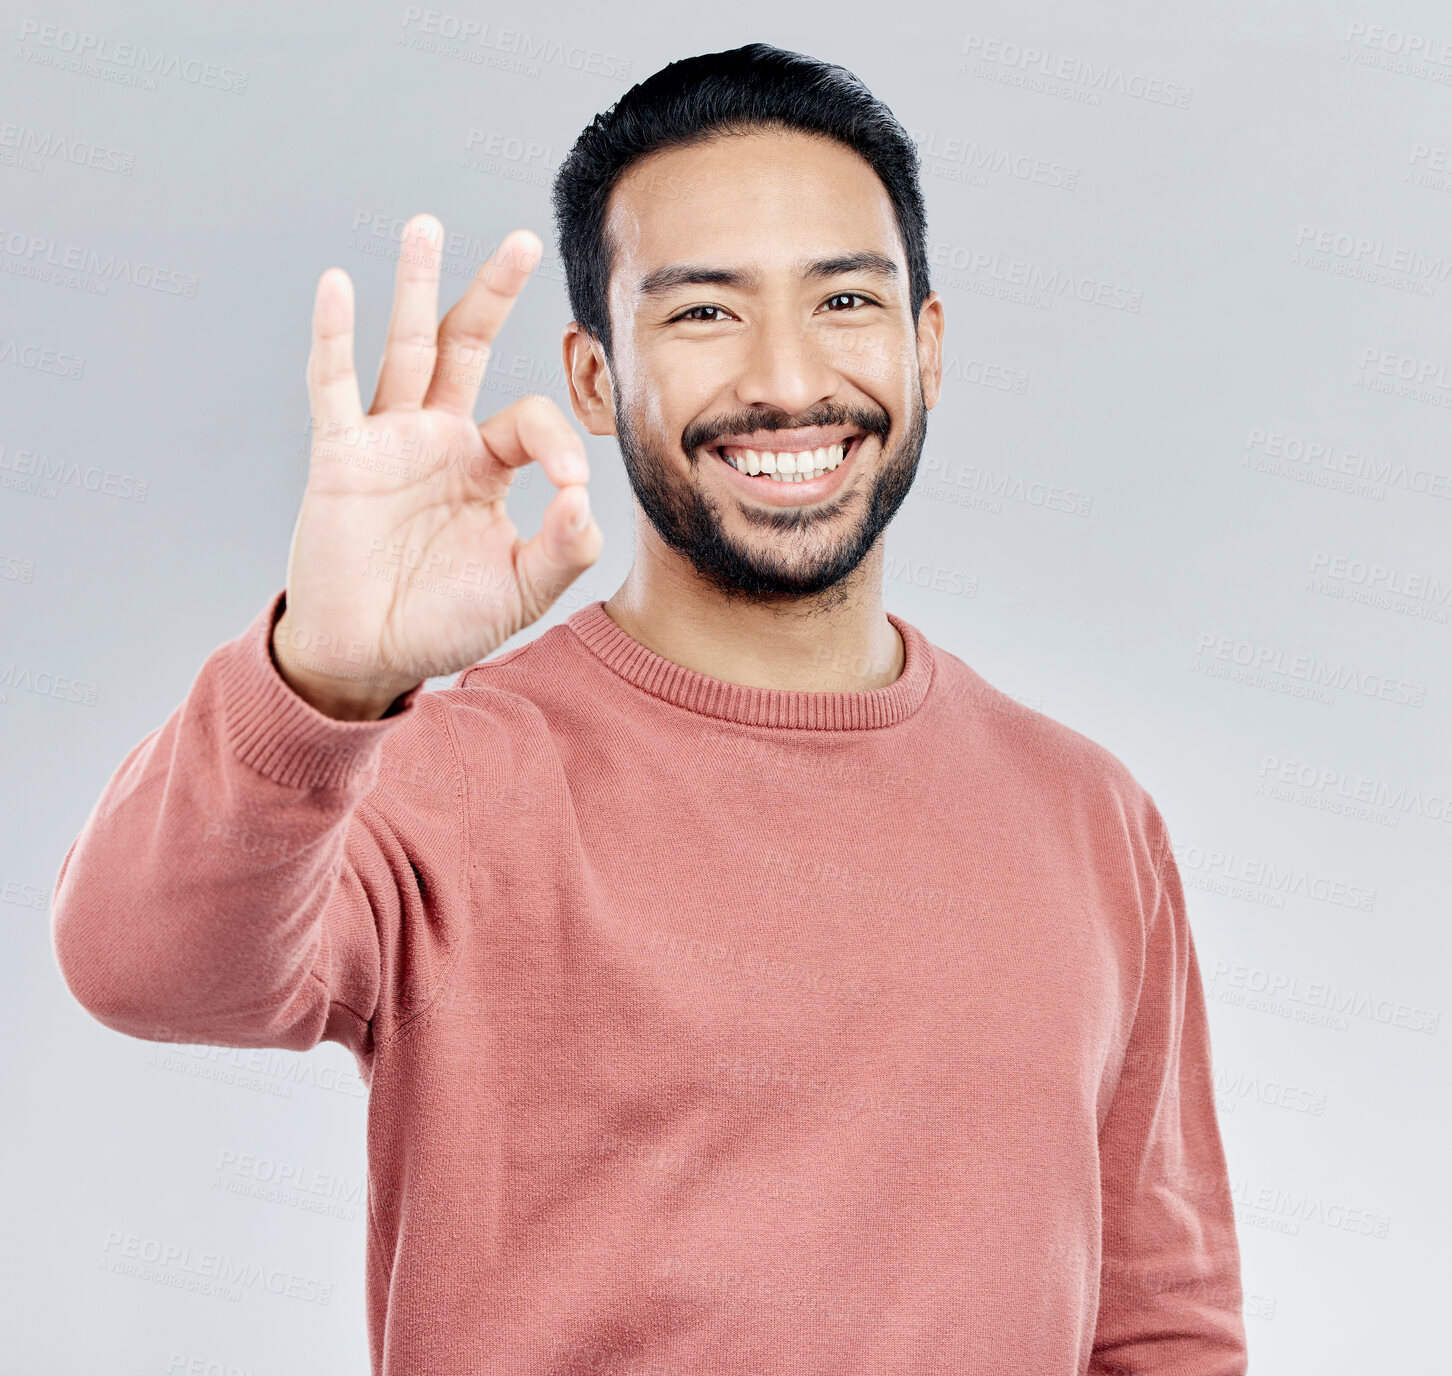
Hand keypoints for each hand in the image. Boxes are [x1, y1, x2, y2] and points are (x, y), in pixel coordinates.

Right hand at [273, 214, 602, 719]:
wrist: (370, 656)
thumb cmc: (444, 623)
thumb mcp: (521, 591)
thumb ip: (563, 550)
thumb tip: (588, 499)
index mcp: (486, 466)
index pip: (529, 420)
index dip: (556, 441)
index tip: (570, 486)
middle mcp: (439, 439)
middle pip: (468, 348)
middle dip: (493, 294)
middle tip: (523, 239)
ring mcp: (388, 442)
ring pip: (405, 350)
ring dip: (415, 288)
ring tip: (426, 226)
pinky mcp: (340, 458)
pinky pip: (333, 388)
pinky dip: (334, 337)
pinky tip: (337, 285)